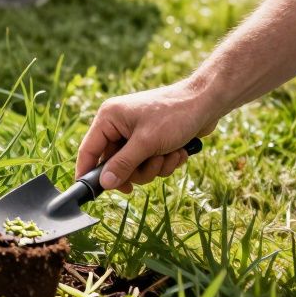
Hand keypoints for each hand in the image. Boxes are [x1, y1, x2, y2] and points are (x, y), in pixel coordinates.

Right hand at [76, 81, 223, 193]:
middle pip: (114, 164)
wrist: (207, 103)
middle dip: (138, 169)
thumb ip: (123, 164)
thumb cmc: (175, 115)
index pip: (89, 150)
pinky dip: (164, 162)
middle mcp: (118, 126)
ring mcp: (135, 134)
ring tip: (169, 154)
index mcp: (109, 118)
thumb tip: (105, 184)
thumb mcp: (146, 143)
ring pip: (134, 167)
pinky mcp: (151, 140)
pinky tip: (178, 151)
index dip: (88, 172)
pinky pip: (149, 163)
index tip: (92, 193)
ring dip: (155, 167)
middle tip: (153, 163)